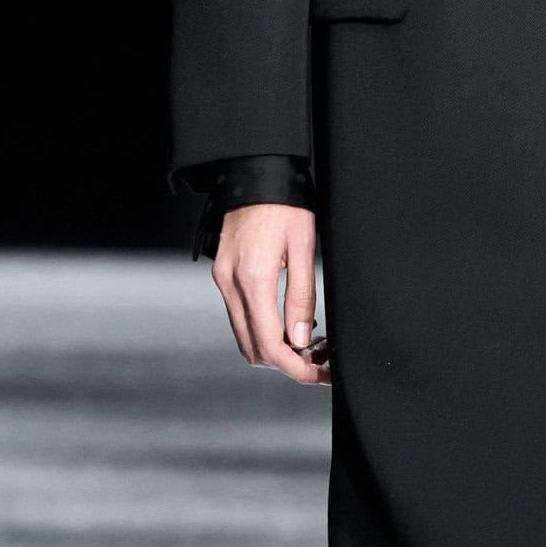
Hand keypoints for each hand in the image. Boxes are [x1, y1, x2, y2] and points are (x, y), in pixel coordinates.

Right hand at [212, 203, 329, 384]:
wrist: (254, 173)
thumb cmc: (285, 205)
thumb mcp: (304, 247)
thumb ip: (302, 296)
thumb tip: (303, 340)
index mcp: (253, 279)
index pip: (270, 344)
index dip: (296, 367)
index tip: (320, 373)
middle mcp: (230, 284)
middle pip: (254, 349)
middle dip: (288, 363)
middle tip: (323, 359)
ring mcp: (222, 281)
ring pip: (245, 336)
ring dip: (276, 348)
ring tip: (312, 341)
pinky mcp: (222, 276)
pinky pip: (241, 317)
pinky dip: (264, 329)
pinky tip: (291, 322)